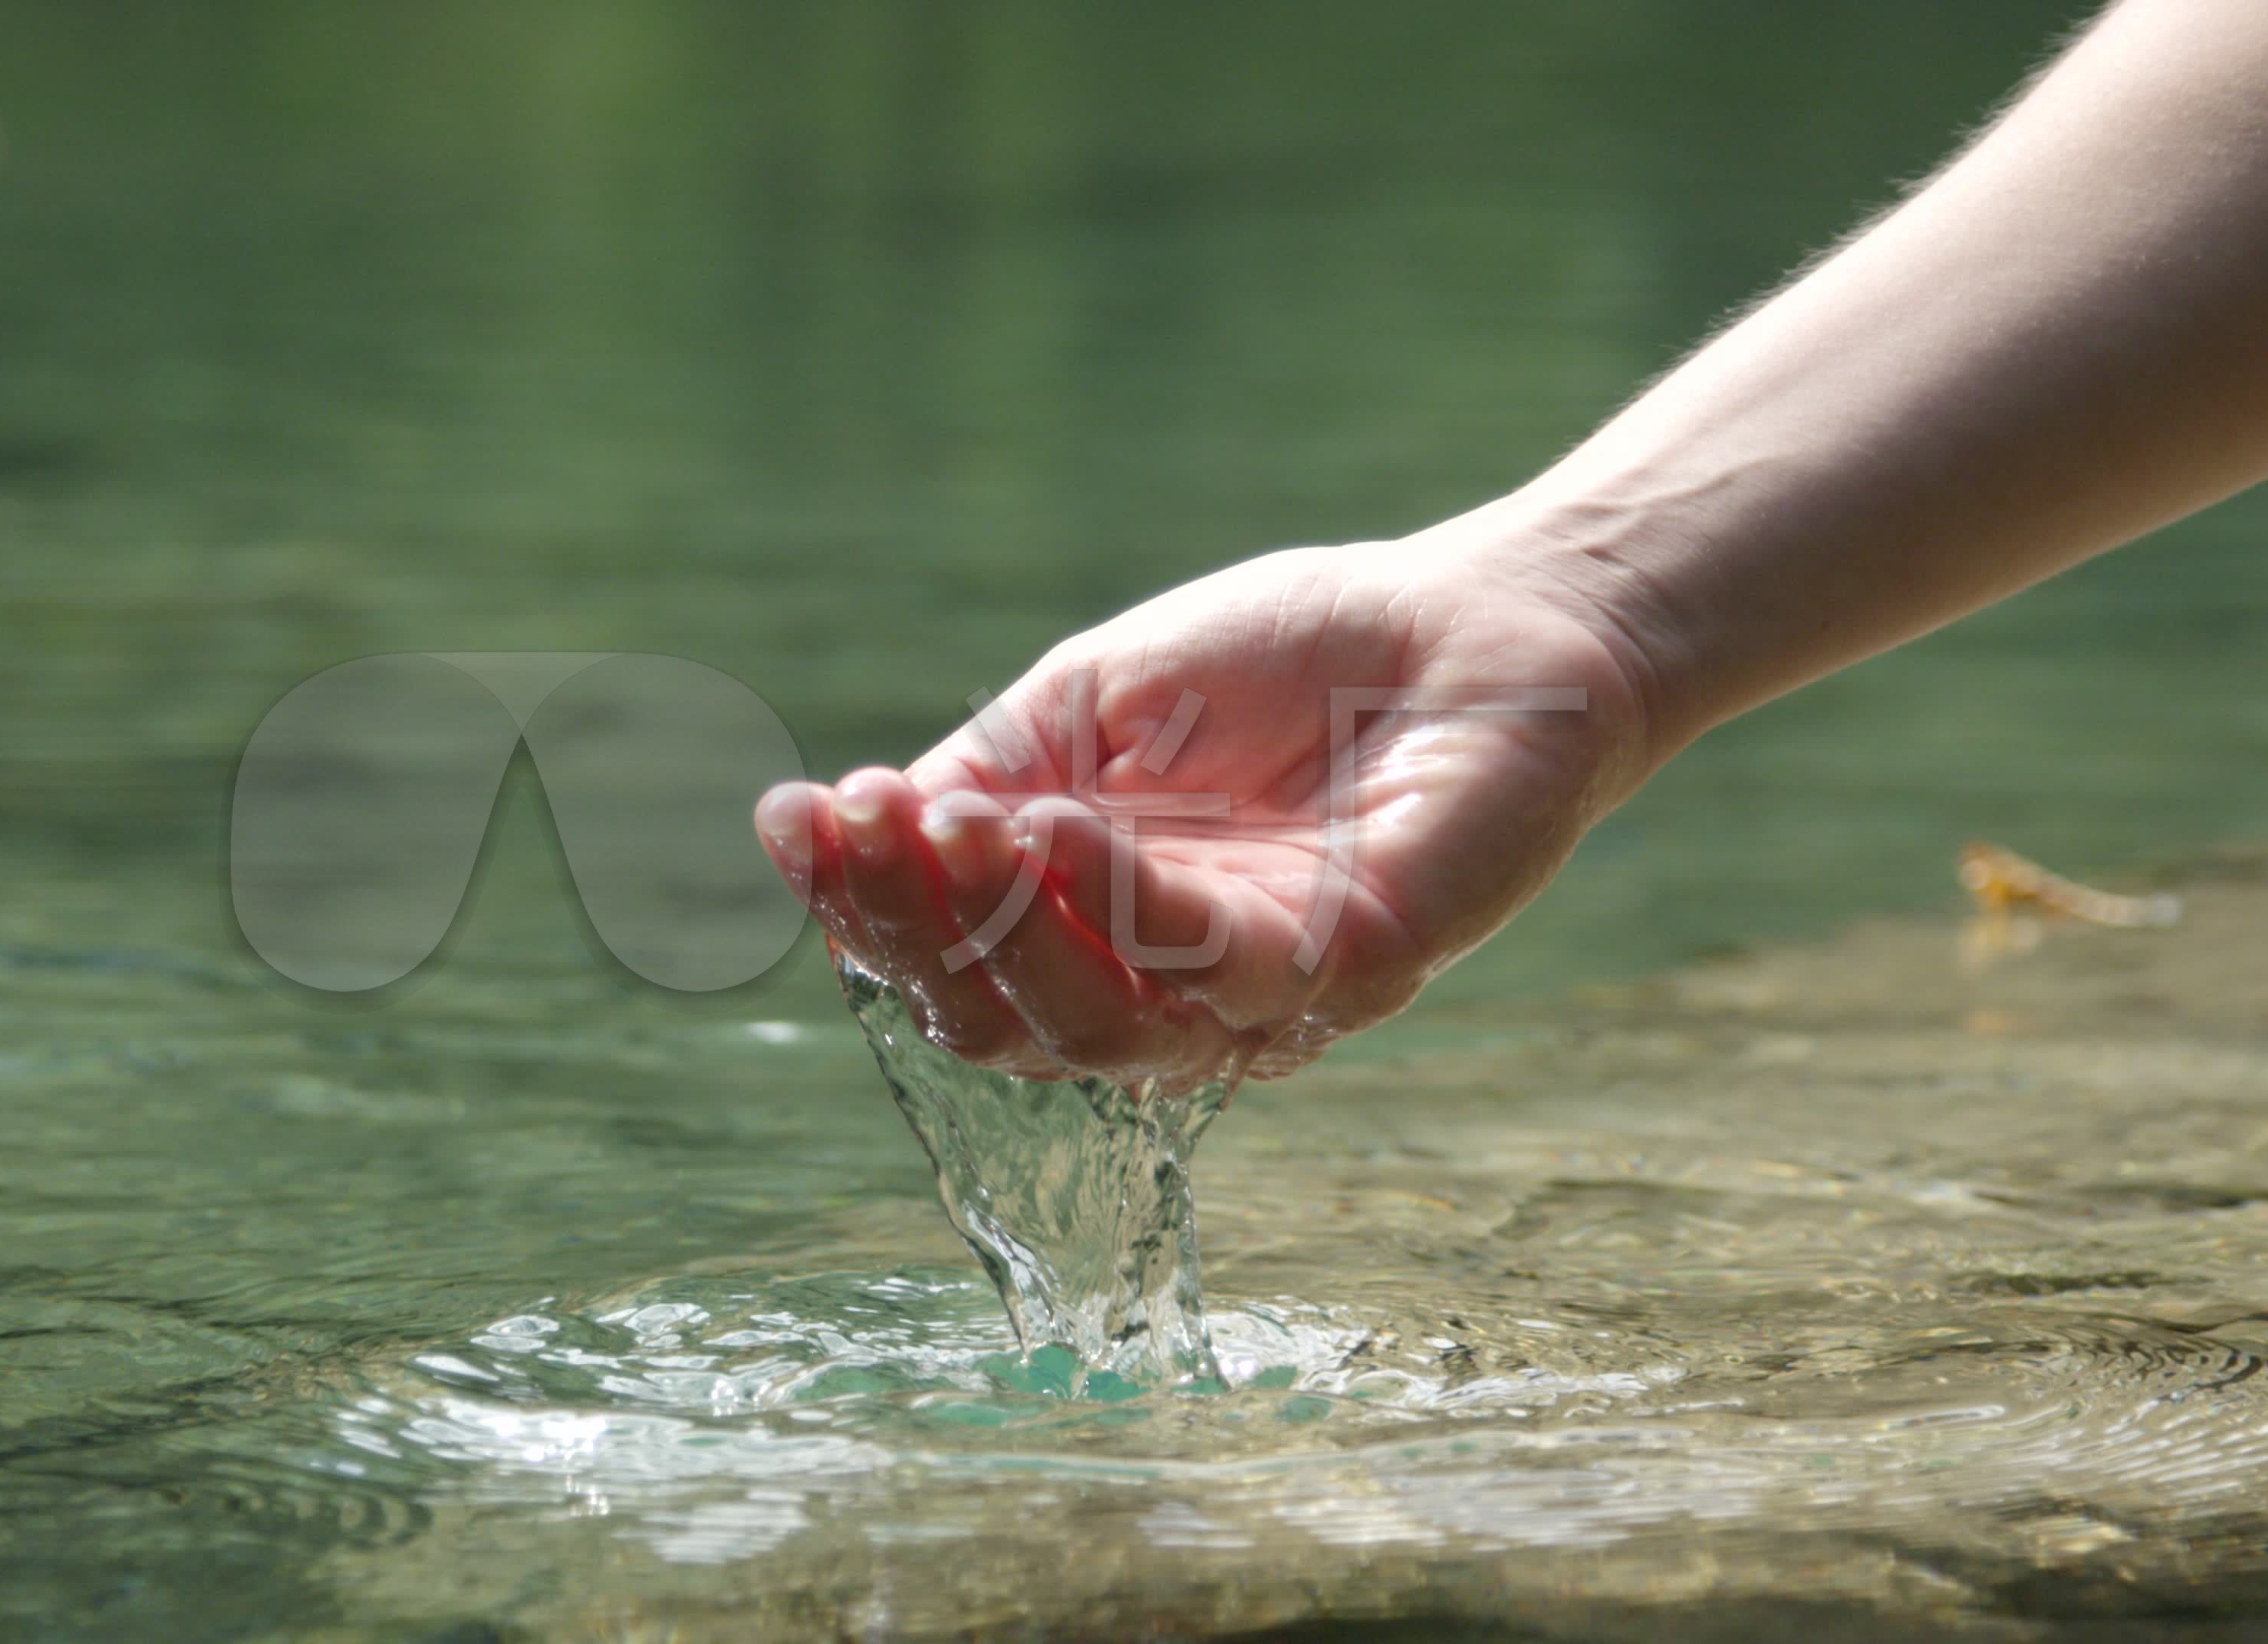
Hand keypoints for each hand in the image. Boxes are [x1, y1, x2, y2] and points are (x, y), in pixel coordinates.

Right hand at [753, 502, 1669, 1086]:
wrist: (1471, 621)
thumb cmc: (1284, 665)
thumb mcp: (1087, 707)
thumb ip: (974, 779)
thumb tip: (819, 829)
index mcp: (1088, 937)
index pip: (947, 971)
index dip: (862, 907)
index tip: (796, 816)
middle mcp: (1163, 994)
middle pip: (995, 1026)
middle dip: (910, 928)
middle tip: (866, 821)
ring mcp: (1258, 1000)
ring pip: (1088, 1030)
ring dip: (999, 926)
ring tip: (957, 821)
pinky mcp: (1352, 968)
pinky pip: (1214, 973)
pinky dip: (1122, 905)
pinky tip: (1066, 827)